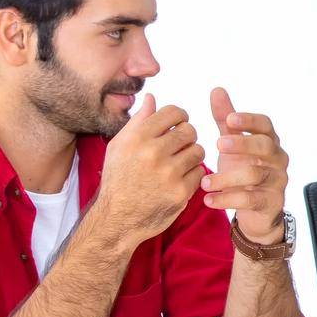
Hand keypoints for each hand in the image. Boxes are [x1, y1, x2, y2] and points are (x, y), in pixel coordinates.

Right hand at [93, 95, 205, 248]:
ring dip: (192, 155)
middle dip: (187, 136)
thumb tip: (152, 97)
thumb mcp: (119, 147)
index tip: (179, 124)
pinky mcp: (180, 192)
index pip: (173, 112)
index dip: (180, 116)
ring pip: (198, 150)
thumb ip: (138, 121)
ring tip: (180, 162)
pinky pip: (200, 172)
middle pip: (189, 130)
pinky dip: (193, 175)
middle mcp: (153, 153)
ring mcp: (168, 173)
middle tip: (180, 145)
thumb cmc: (118, 178)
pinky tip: (180, 179)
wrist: (116, 218)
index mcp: (138, 137)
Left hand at [202, 88, 289, 243]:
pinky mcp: (270, 202)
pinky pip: (250, 199)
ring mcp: (277, 181)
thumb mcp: (233, 144)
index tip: (229, 119)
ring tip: (204, 182)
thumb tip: (217, 90)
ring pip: (256, 174)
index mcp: (269, 141)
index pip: (265, 125)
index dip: (249, 120)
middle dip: (243, 144)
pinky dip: (228, 199)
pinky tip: (209, 199)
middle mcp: (278, 159)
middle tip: (217, 144)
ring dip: (227, 177)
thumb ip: (226, 120)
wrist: (257, 210)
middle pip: (265, 146)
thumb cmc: (244, 170)